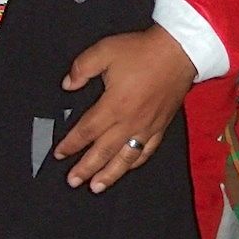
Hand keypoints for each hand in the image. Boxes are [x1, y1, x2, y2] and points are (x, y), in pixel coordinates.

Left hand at [55, 25, 195, 192]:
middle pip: (103, 152)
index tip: (59, 154)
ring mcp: (147, 127)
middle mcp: (129, 122)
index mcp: (113, 106)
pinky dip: (135, 163)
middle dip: (85, 168)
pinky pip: (146, 151)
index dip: (71, 144)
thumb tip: (67, 85)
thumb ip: (81, 68)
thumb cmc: (142, 51)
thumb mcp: (104, 51)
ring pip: (125, 158)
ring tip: (96, 187)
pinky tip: (127, 168)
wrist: (180, 52)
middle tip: (73, 181)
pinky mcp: (161, 126)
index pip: (86, 131)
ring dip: (109, 174)